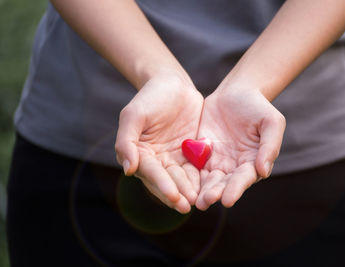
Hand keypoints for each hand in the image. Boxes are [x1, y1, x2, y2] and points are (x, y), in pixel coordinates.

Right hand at [115, 74, 202, 213]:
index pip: (151, 173)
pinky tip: (212, 188)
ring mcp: (174, 158)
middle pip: (167, 181)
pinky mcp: (191, 154)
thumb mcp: (133, 114)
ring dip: (190, 191)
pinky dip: (202, 179)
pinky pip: (197, 169)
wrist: (173, 84)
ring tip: (201, 202)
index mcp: (139, 154)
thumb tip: (128, 170)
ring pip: (182, 179)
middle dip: (177, 194)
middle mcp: (156, 160)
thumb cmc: (150, 97)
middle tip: (188, 206)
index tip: (174, 196)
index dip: (162, 185)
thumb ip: (127, 141)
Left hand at [195, 89, 285, 209]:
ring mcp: (216, 161)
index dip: (236, 189)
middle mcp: (234, 166)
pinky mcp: (200, 153)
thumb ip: (269, 145)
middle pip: (224, 183)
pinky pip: (193, 166)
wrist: (236, 92)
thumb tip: (264, 171)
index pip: (244, 178)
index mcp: (252, 162)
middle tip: (205, 202)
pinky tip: (180, 183)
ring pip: (207, 179)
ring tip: (193, 200)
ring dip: (201, 190)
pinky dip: (188, 176)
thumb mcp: (271, 122)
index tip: (227, 200)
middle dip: (215, 193)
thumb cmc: (258, 107)